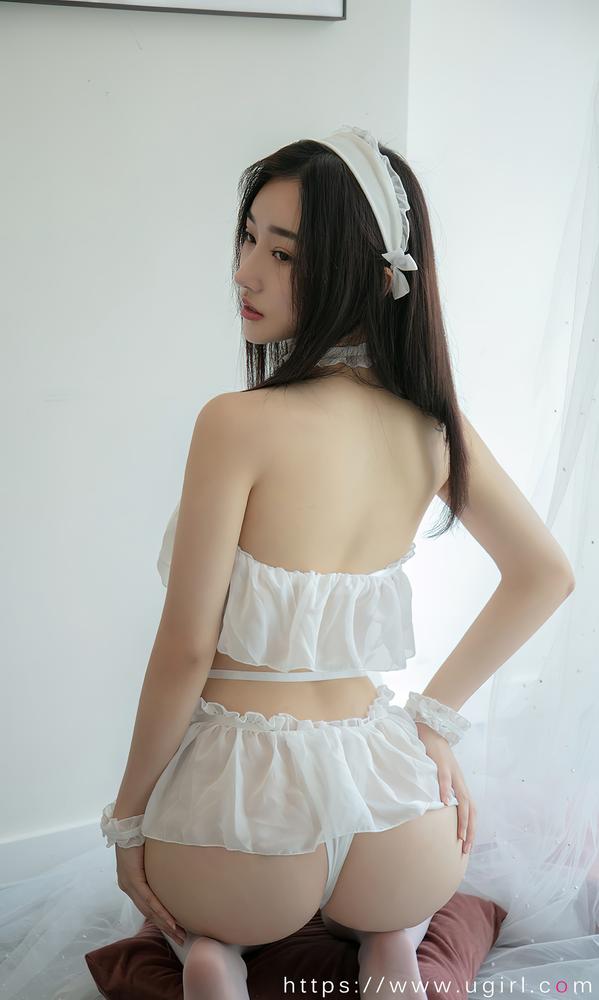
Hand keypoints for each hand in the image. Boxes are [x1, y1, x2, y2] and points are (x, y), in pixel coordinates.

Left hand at [115, 843, 186, 946]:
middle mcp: (127, 886)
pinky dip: (160, 912)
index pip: (147, 905)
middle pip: (148, 913)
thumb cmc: (142, 833)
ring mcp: (129, 884)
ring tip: (179, 934)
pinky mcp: (132, 879)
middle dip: (166, 927)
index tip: (175, 928)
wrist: (129, 822)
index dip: (161, 918)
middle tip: (180, 938)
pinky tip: (170, 922)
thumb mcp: (150, 855)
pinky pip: (148, 899)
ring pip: (149, 910)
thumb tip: (174, 866)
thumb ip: (157, 865)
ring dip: (165, 924)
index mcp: (130, 881)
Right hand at [416, 721, 476, 854]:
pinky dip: (446, 791)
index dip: (471, 828)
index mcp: (459, 785)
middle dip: (470, 829)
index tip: (467, 847)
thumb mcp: (439, 776)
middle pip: (470, 808)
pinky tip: (444, 802)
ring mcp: (453, 772)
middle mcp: (459, 781)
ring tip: (461, 833)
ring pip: (462, 797)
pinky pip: (445, 779)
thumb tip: (437, 810)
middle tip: (466, 848)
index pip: (471, 810)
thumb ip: (441, 791)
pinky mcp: (442, 762)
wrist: (431, 731)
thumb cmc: (434, 756)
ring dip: (463, 817)